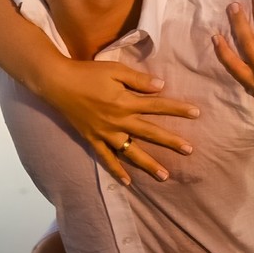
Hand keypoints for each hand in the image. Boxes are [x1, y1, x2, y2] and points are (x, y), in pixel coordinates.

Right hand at [41, 59, 198, 185]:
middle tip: (189, 150)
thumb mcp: (115, 70)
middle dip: (171, 141)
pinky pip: (107, 159)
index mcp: (126, 102)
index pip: (158, 106)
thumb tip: (161, 86)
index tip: (196, 113)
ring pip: (131, 152)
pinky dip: (117, 171)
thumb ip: (139, 80)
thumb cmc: (88, 73)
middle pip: (150, 132)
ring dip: (149, 164)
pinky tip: (128, 182)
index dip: (178, 109)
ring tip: (165, 175)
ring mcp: (105, 133)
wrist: (57, 83)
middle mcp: (119, 121)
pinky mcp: (93, 139)